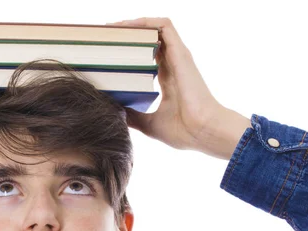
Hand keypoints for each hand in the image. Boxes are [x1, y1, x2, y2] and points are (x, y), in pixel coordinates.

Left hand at [108, 18, 249, 159]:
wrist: (203, 131)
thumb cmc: (183, 131)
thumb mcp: (149, 124)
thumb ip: (133, 116)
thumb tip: (113, 112)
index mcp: (167, 79)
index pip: (147, 56)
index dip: (129, 51)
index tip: (108, 52)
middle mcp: (173, 64)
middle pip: (149, 40)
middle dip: (127, 35)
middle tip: (104, 36)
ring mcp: (178, 57)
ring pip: (155, 29)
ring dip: (133, 24)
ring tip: (111, 27)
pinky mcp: (180, 53)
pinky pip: (164, 26)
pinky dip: (146, 22)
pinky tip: (127, 25)